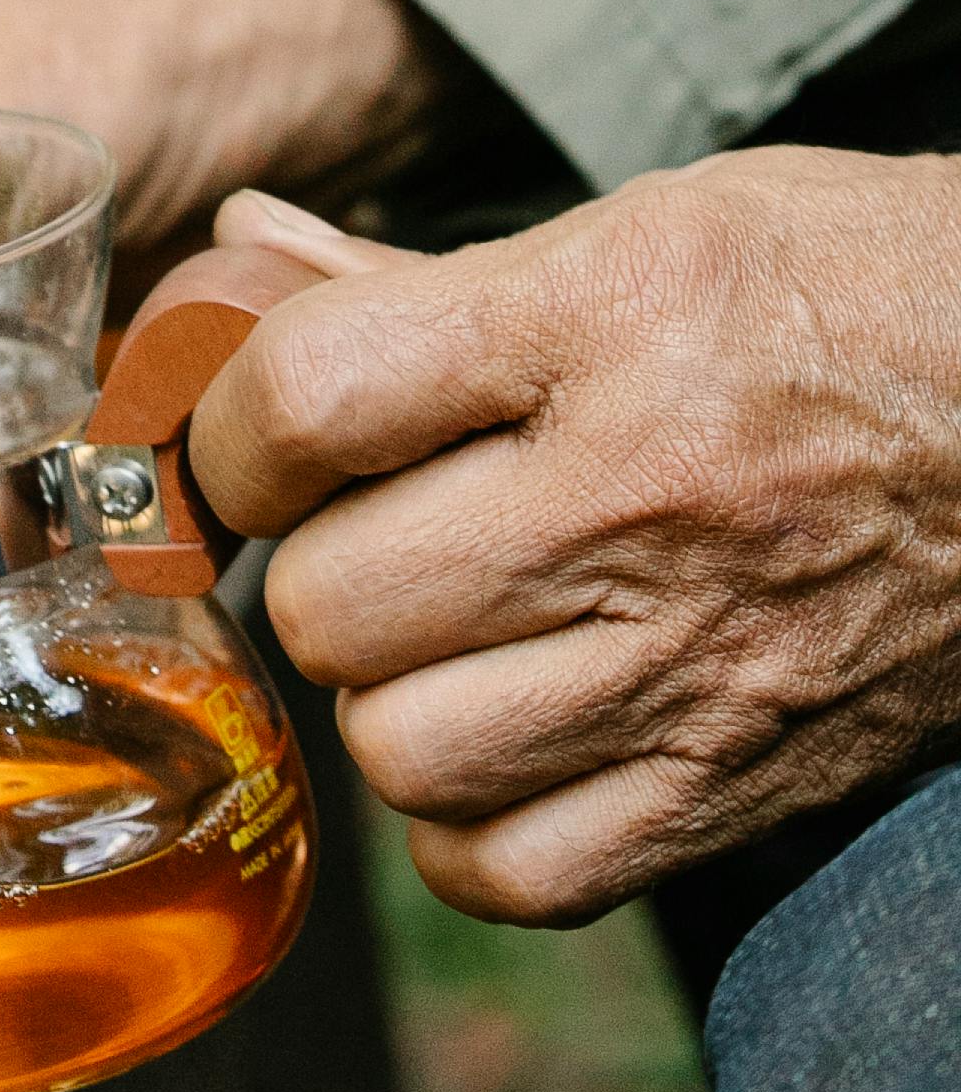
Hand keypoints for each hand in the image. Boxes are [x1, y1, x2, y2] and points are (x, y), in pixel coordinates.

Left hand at [193, 151, 960, 922]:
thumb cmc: (859, 294)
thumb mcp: (654, 221)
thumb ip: (433, 272)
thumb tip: (239, 254)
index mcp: (607, 319)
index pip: (311, 399)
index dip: (232, 429)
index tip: (250, 441)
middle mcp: (641, 498)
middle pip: (337, 599)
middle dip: (317, 567)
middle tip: (369, 533)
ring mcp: (698, 661)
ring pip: (403, 750)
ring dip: (390, 697)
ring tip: (445, 635)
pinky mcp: (745, 782)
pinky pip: (515, 870)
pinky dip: (475, 827)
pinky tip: (509, 740)